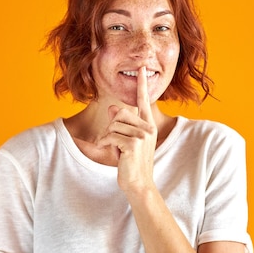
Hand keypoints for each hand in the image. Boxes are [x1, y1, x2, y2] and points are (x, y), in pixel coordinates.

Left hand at [98, 67, 157, 192]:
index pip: (144, 100)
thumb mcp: (124, 140)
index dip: (142, 84)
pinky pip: (111, 135)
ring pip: (113, 125)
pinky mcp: (134, 144)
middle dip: (111, 126)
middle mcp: (148, 127)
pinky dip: (105, 143)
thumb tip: (111, 108)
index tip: (141, 68)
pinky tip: (110, 153)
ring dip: (107, 137)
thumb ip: (119, 124)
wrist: (138, 184)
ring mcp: (142, 135)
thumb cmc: (130, 163)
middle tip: (113, 142)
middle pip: (120, 113)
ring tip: (114, 150)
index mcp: (148, 125)